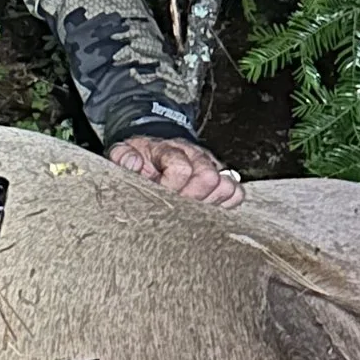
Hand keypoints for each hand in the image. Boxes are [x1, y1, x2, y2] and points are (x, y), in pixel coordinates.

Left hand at [108, 132, 242, 206]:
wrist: (156, 150)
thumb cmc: (140, 157)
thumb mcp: (123, 152)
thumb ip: (122, 156)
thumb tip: (134, 163)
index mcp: (169, 149)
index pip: (181, 168)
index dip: (170, 187)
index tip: (159, 195)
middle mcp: (195, 155)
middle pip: (208, 178)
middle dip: (191, 199)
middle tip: (176, 208)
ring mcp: (212, 166)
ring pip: (227, 186)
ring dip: (208, 203)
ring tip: (190, 210)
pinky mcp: (223, 178)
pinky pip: (237, 194)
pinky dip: (225, 204)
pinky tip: (206, 209)